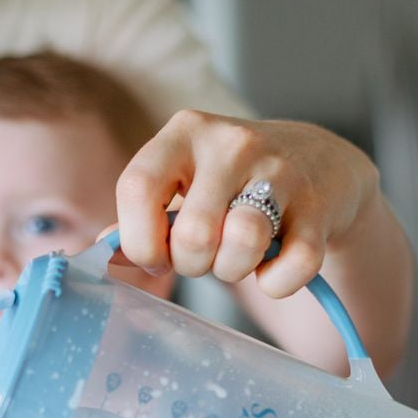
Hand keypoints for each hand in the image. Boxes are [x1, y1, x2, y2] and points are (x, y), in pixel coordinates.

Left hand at [114, 110, 380, 297]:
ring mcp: (281, 171)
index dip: (140, 239)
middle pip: (193, 234)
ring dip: (234, 272)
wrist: (320, 163)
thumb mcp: (183, 181)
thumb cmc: (233, 182)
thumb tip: (97, 252)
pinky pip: (292, 268)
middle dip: (193, 265)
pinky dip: (278, 285)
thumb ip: (140, 213)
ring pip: (243, 244)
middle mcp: (231, 143)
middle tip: (206, 257)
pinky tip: (275, 269)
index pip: (138, 188)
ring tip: (238, 259)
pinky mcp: (320, 206)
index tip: (154, 255)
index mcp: (183, 133)